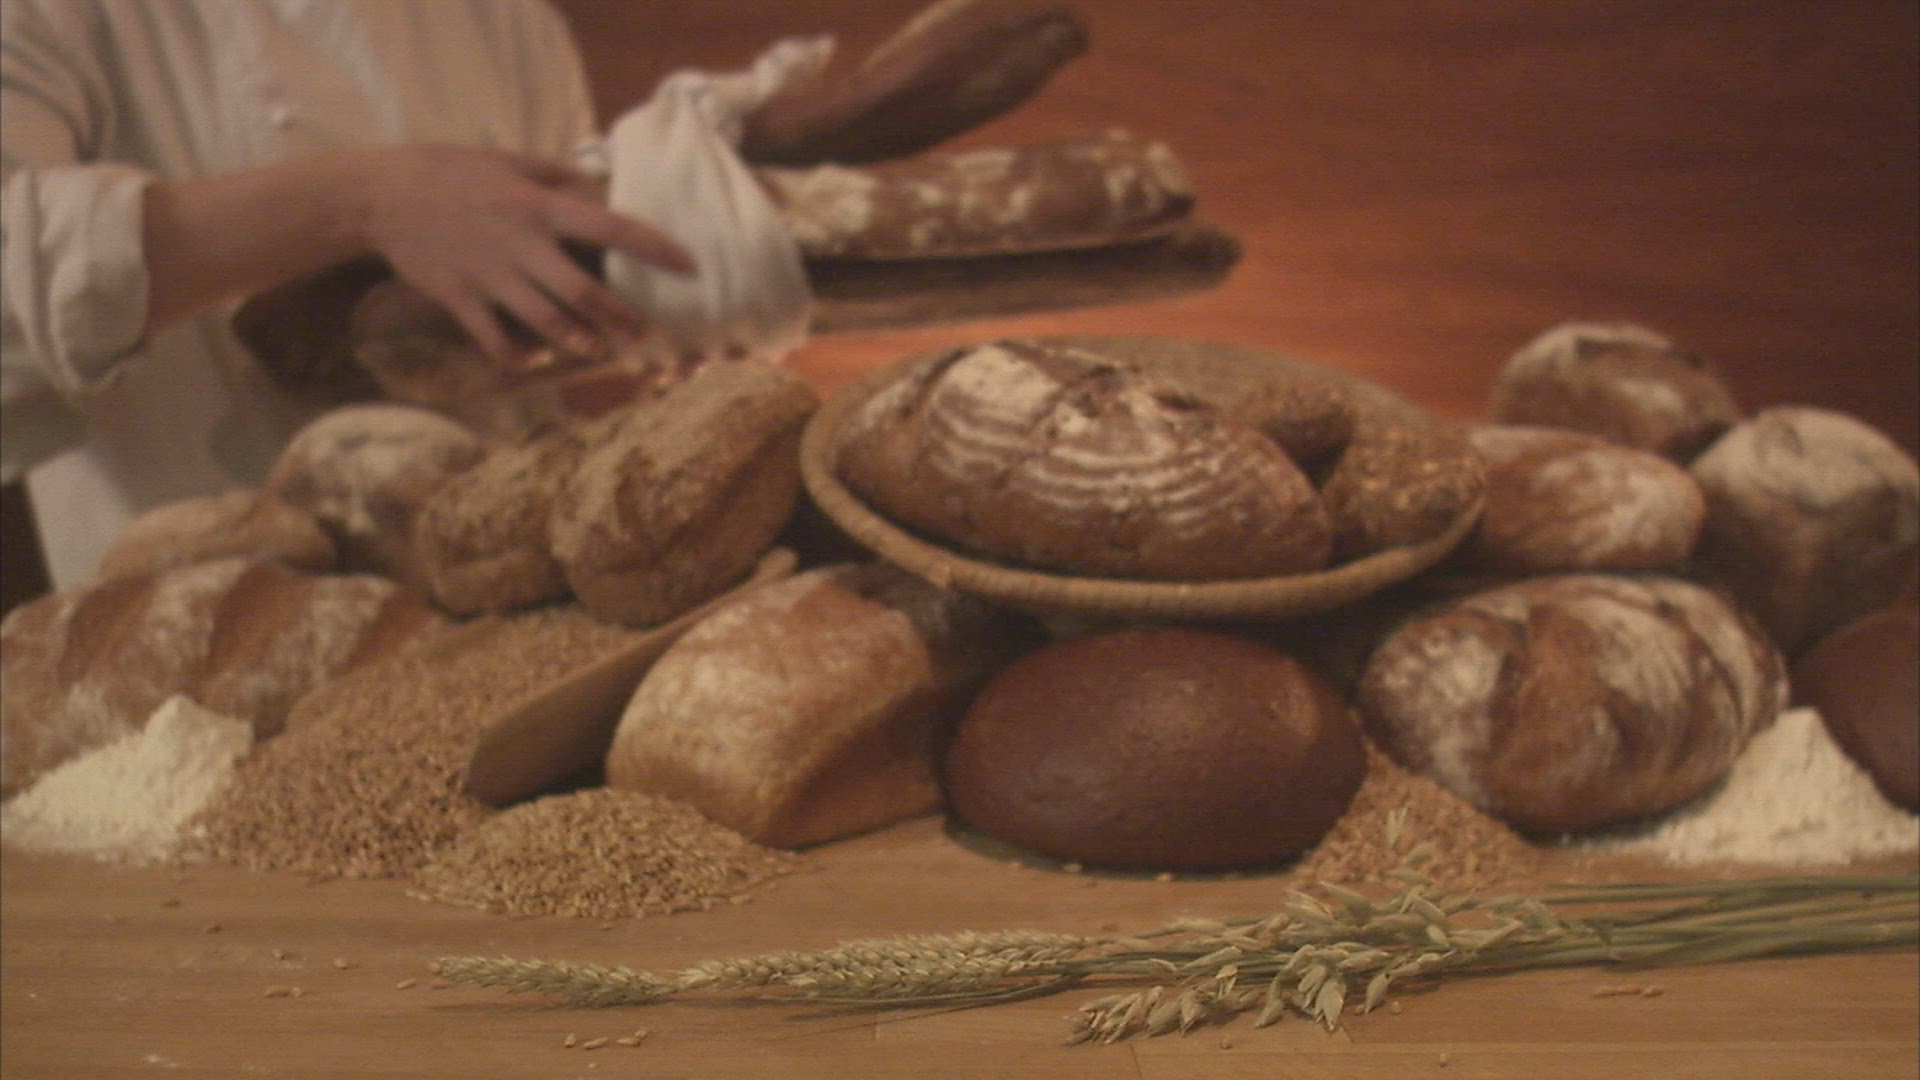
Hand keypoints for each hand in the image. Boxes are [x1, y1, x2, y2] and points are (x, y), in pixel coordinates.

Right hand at [354, 144, 691, 360]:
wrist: (379, 195)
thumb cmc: (449, 171)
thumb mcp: (506, 159)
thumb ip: (554, 173)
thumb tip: (597, 181)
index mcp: (536, 205)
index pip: (609, 227)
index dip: (652, 248)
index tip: (687, 265)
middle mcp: (519, 243)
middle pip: (583, 290)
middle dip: (619, 316)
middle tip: (645, 333)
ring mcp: (489, 275)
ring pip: (545, 321)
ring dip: (577, 342)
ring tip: (599, 351)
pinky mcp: (459, 298)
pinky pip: (496, 338)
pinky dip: (519, 354)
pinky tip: (538, 360)